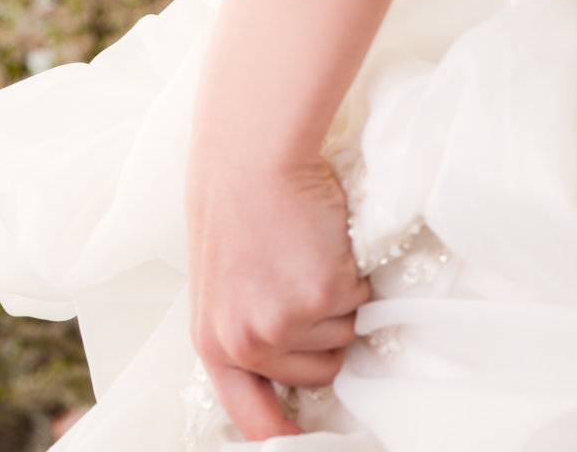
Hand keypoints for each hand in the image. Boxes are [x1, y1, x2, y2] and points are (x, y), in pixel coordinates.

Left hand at [185, 138, 371, 439]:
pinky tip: (321, 237)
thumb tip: (293, 375)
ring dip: (339, 298)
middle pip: (321, 372)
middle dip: (324, 331)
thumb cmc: (239, 208)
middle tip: (298, 274)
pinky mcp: (322, 294)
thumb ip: (248, 331)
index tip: (305, 442)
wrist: (249, 154)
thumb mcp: (223, 282)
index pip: (253, 419)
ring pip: (345, 335)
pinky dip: (354, 271)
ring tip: (304, 250)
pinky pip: (361, 299)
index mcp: (215, 342)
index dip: (285, 437)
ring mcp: (286, 322)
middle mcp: (247, 342)